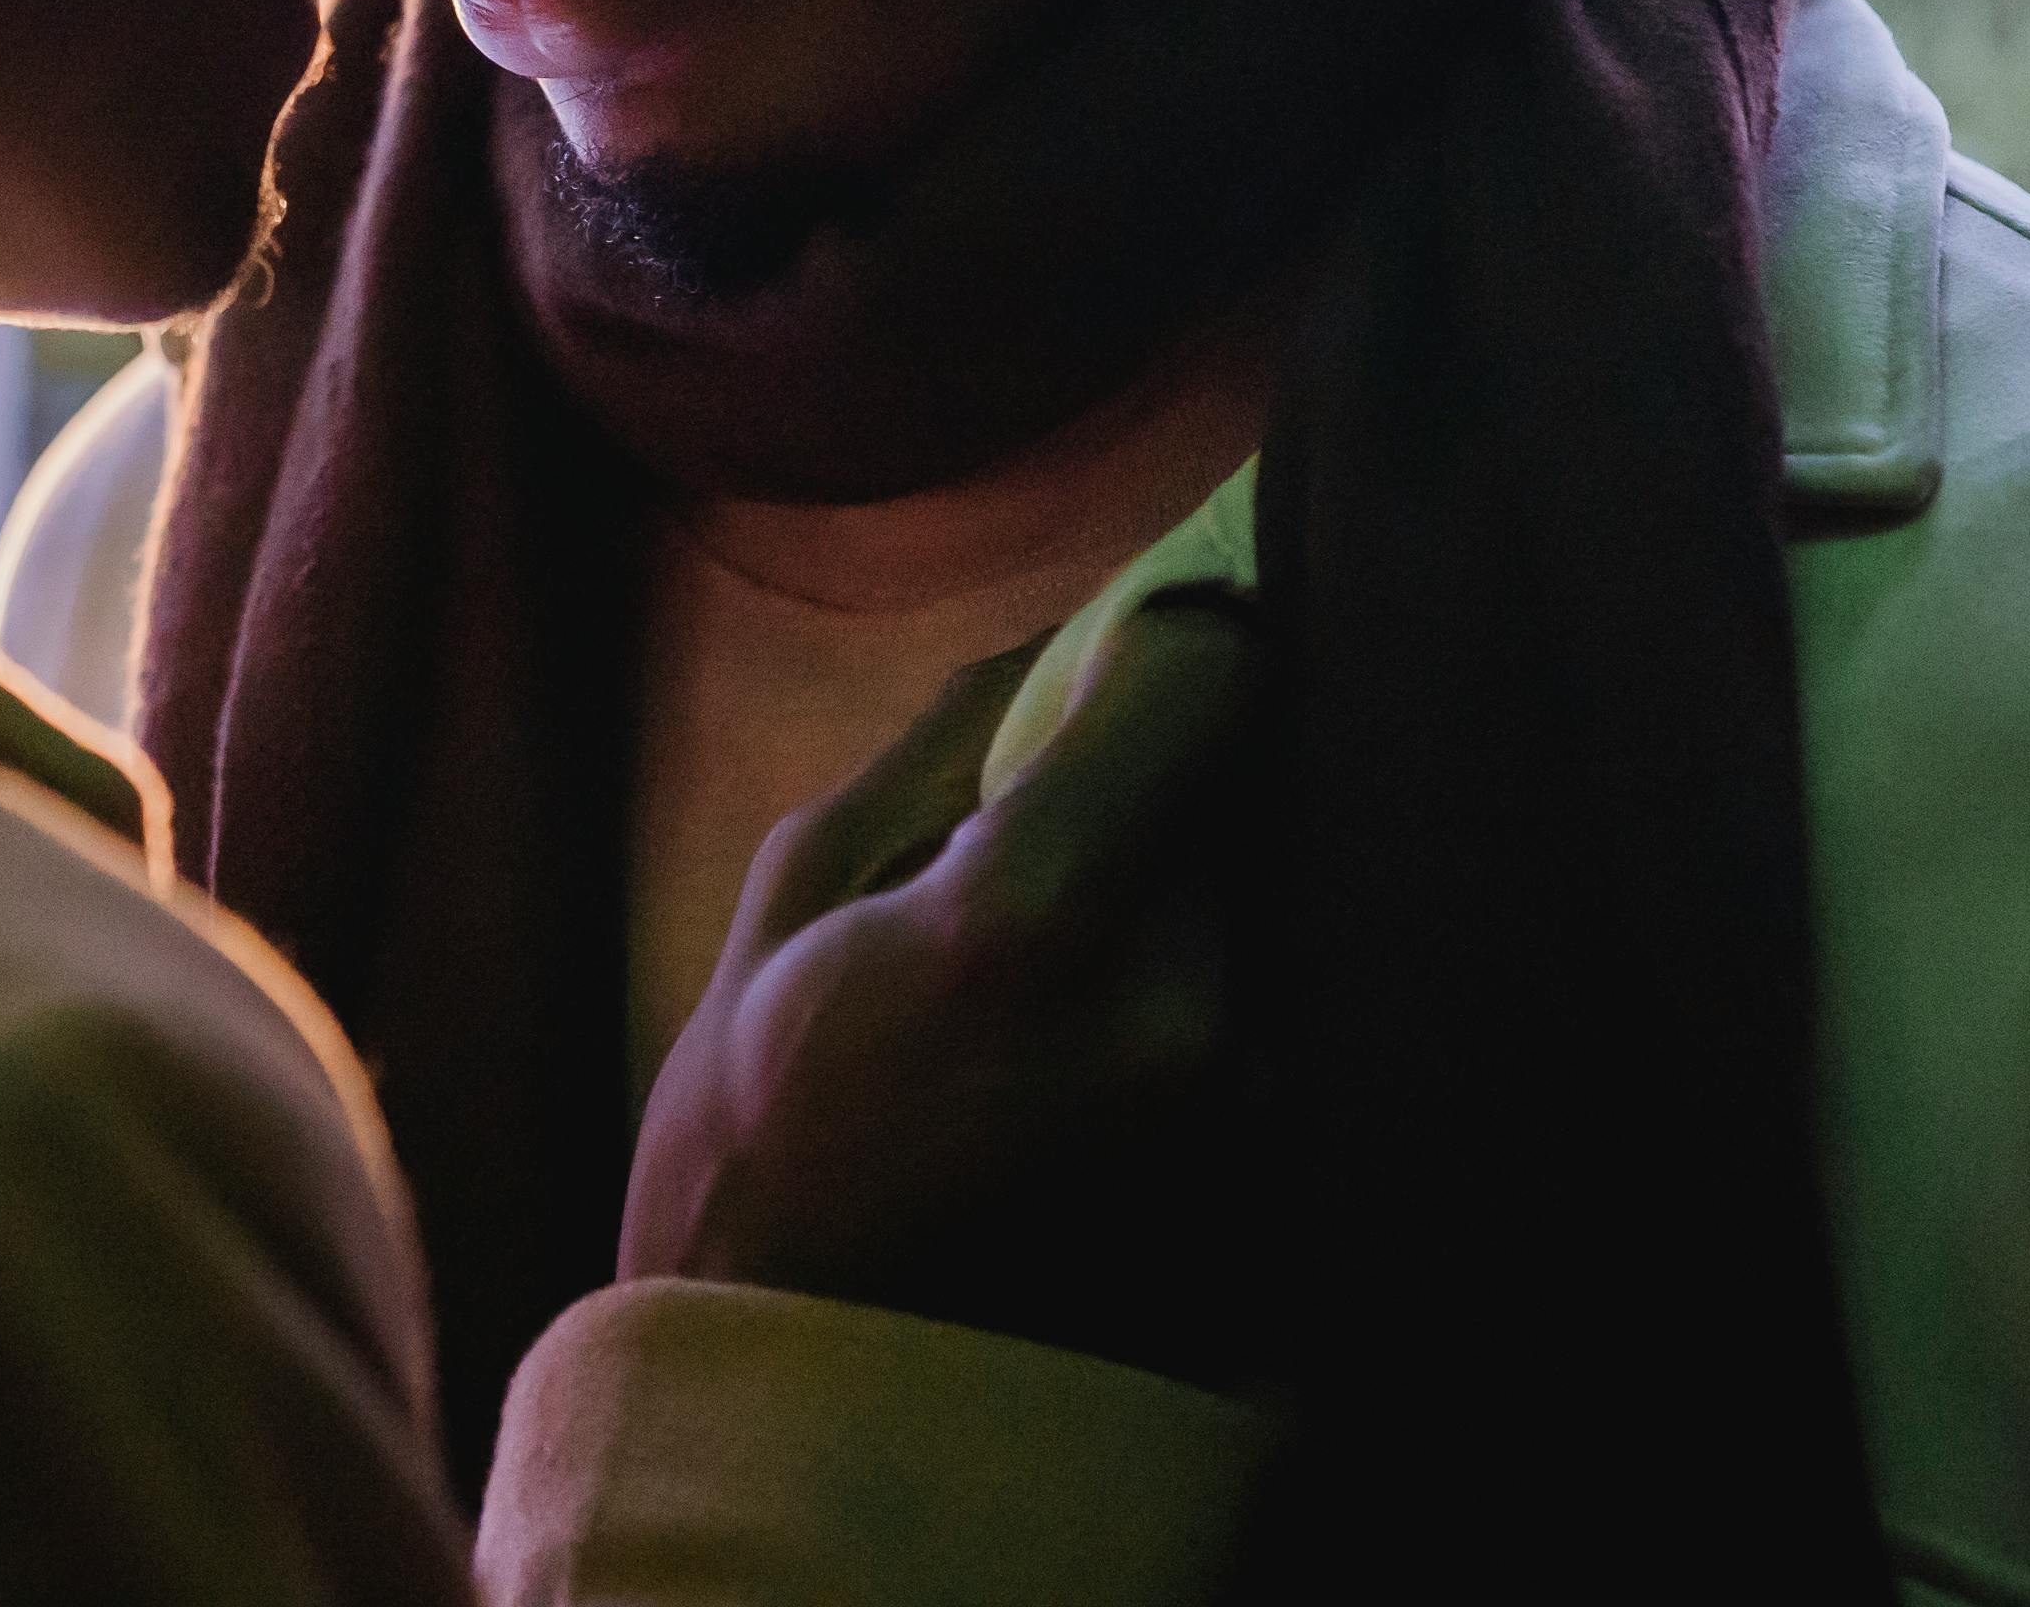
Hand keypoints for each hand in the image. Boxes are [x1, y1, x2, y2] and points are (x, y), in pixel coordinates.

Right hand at [614, 587, 1271, 1384]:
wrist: (804, 1392)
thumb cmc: (753, 1143)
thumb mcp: (792, 900)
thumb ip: (940, 749)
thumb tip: (1053, 637)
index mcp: (1036, 914)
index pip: (1211, 679)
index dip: (1172, 644)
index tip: (1144, 651)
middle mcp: (1182, 1005)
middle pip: (1249, 794)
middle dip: (1176, 787)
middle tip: (1081, 832)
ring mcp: (1248, 1115)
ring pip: (1269, 907)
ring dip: (1203, 899)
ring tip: (1077, 974)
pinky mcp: (1276, 1188)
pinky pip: (1277, 1023)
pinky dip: (1216, 1003)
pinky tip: (1102, 1062)